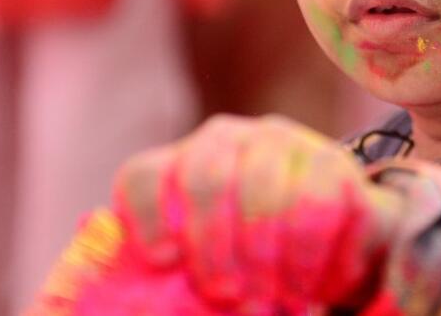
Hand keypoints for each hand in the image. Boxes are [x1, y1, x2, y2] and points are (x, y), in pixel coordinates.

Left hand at [114, 114, 404, 311]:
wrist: (329, 254)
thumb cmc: (247, 268)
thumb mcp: (198, 270)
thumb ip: (159, 269)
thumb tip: (105, 256)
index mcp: (181, 164)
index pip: (145, 178)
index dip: (147, 219)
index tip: (164, 261)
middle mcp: (229, 140)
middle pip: (206, 176)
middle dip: (214, 246)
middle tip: (226, 294)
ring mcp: (285, 144)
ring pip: (265, 191)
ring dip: (267, 258)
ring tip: (272, 300)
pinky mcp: (335, 164)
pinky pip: (319, 205)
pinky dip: (311, 256)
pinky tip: (309, 286)